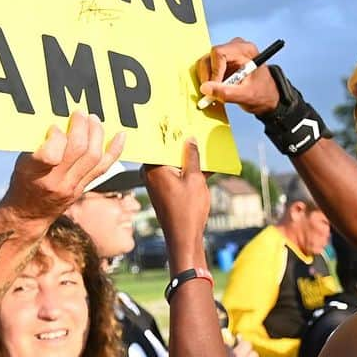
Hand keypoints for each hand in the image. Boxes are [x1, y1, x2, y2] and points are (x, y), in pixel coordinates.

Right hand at [3, 112, 125, 222]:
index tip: (54, 126)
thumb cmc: (23, 182)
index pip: (51, 153)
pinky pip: (103, 168)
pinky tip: (121, 136)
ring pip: (94, 157)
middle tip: (80, 114)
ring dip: (97, 133)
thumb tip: (60, 121)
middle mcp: (56, 181)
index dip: (57, 135)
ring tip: (93, 120)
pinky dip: (114, 150)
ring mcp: (72, 187)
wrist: (30, 214)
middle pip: (78, 150)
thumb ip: (39, 144)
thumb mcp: (22, 162)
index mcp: (35, 173)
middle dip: (82, 126)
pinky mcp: (84, 188)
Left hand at [143, 139, 209, 264]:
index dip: (169, 131)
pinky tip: (205, 165)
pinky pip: (175, 174)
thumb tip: (190, 139)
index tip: (176, 119)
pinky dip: (187, 170)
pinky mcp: (164, 191)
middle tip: (192, 127)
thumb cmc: (187, 210)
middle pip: (165, 152)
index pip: (158, 143)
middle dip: (179, 142)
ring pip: (172, 163)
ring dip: (186, 157)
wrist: (184, 238)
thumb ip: (192, 156)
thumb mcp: (195, 179)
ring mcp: (157, 183)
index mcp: (153, 168)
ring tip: (201, 144)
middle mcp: (150, 174)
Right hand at [197, 38, 280, 115]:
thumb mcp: (245, 96)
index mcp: (245, 50)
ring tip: (218, 91)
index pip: (219, 53)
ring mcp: (228, 53)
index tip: (214, 86)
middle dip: (209, 76)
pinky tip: (218, 89)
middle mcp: (235, 47)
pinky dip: (209, 79)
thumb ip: (226, 92)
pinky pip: (208, 67)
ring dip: (208, 79)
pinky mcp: (222, 61)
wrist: (267, 96)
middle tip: (213, 92)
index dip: (214, 70)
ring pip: (207, 62)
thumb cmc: (261, 93)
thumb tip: (205, 88)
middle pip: (211, 57)